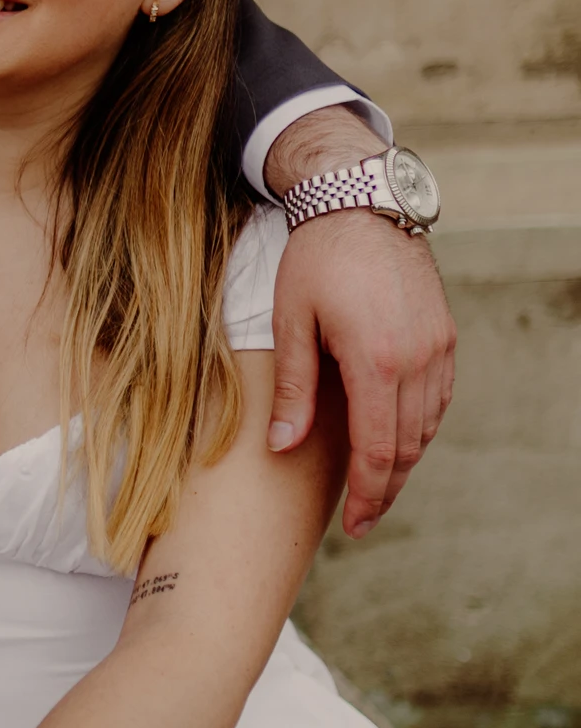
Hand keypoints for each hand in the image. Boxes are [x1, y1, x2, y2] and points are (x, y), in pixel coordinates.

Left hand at [267, 210, 454, 535]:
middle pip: (408, 446)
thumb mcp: (291, 321)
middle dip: (387, 489)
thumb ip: (292, 388)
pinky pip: (437, 398)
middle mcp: (417, 358)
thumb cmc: (315, 259)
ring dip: (404, 460)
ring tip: (376, 486)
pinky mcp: (444, 335)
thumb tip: (283, 446)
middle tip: (363, 520)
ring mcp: (437, 346)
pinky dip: (418, 426)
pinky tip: (396, 438)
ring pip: (428, 425)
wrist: (361, 202)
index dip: (369, 495)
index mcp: (375, 359)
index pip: (378, 449)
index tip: (355, 526)